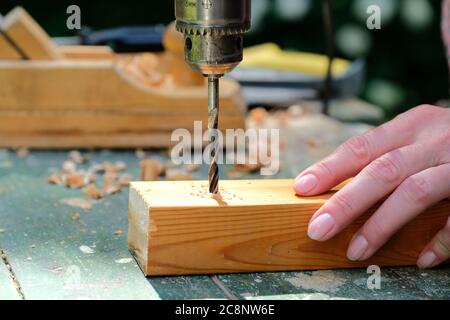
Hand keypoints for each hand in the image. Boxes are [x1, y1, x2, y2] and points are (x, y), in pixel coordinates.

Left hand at [293, 105, 449, 268]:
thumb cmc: (447, 142)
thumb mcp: (417, 136)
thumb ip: (386, 155)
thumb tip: (337, 186)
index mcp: (411, 125)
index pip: (361, 146)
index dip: (330, 167)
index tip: (302, 187)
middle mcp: (433, 140)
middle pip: (382, 171)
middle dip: (346, 202)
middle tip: (317, 229)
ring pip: (414, 192)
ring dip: (381, 225)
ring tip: (356, 250)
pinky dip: (441, 240)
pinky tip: (422, 259)